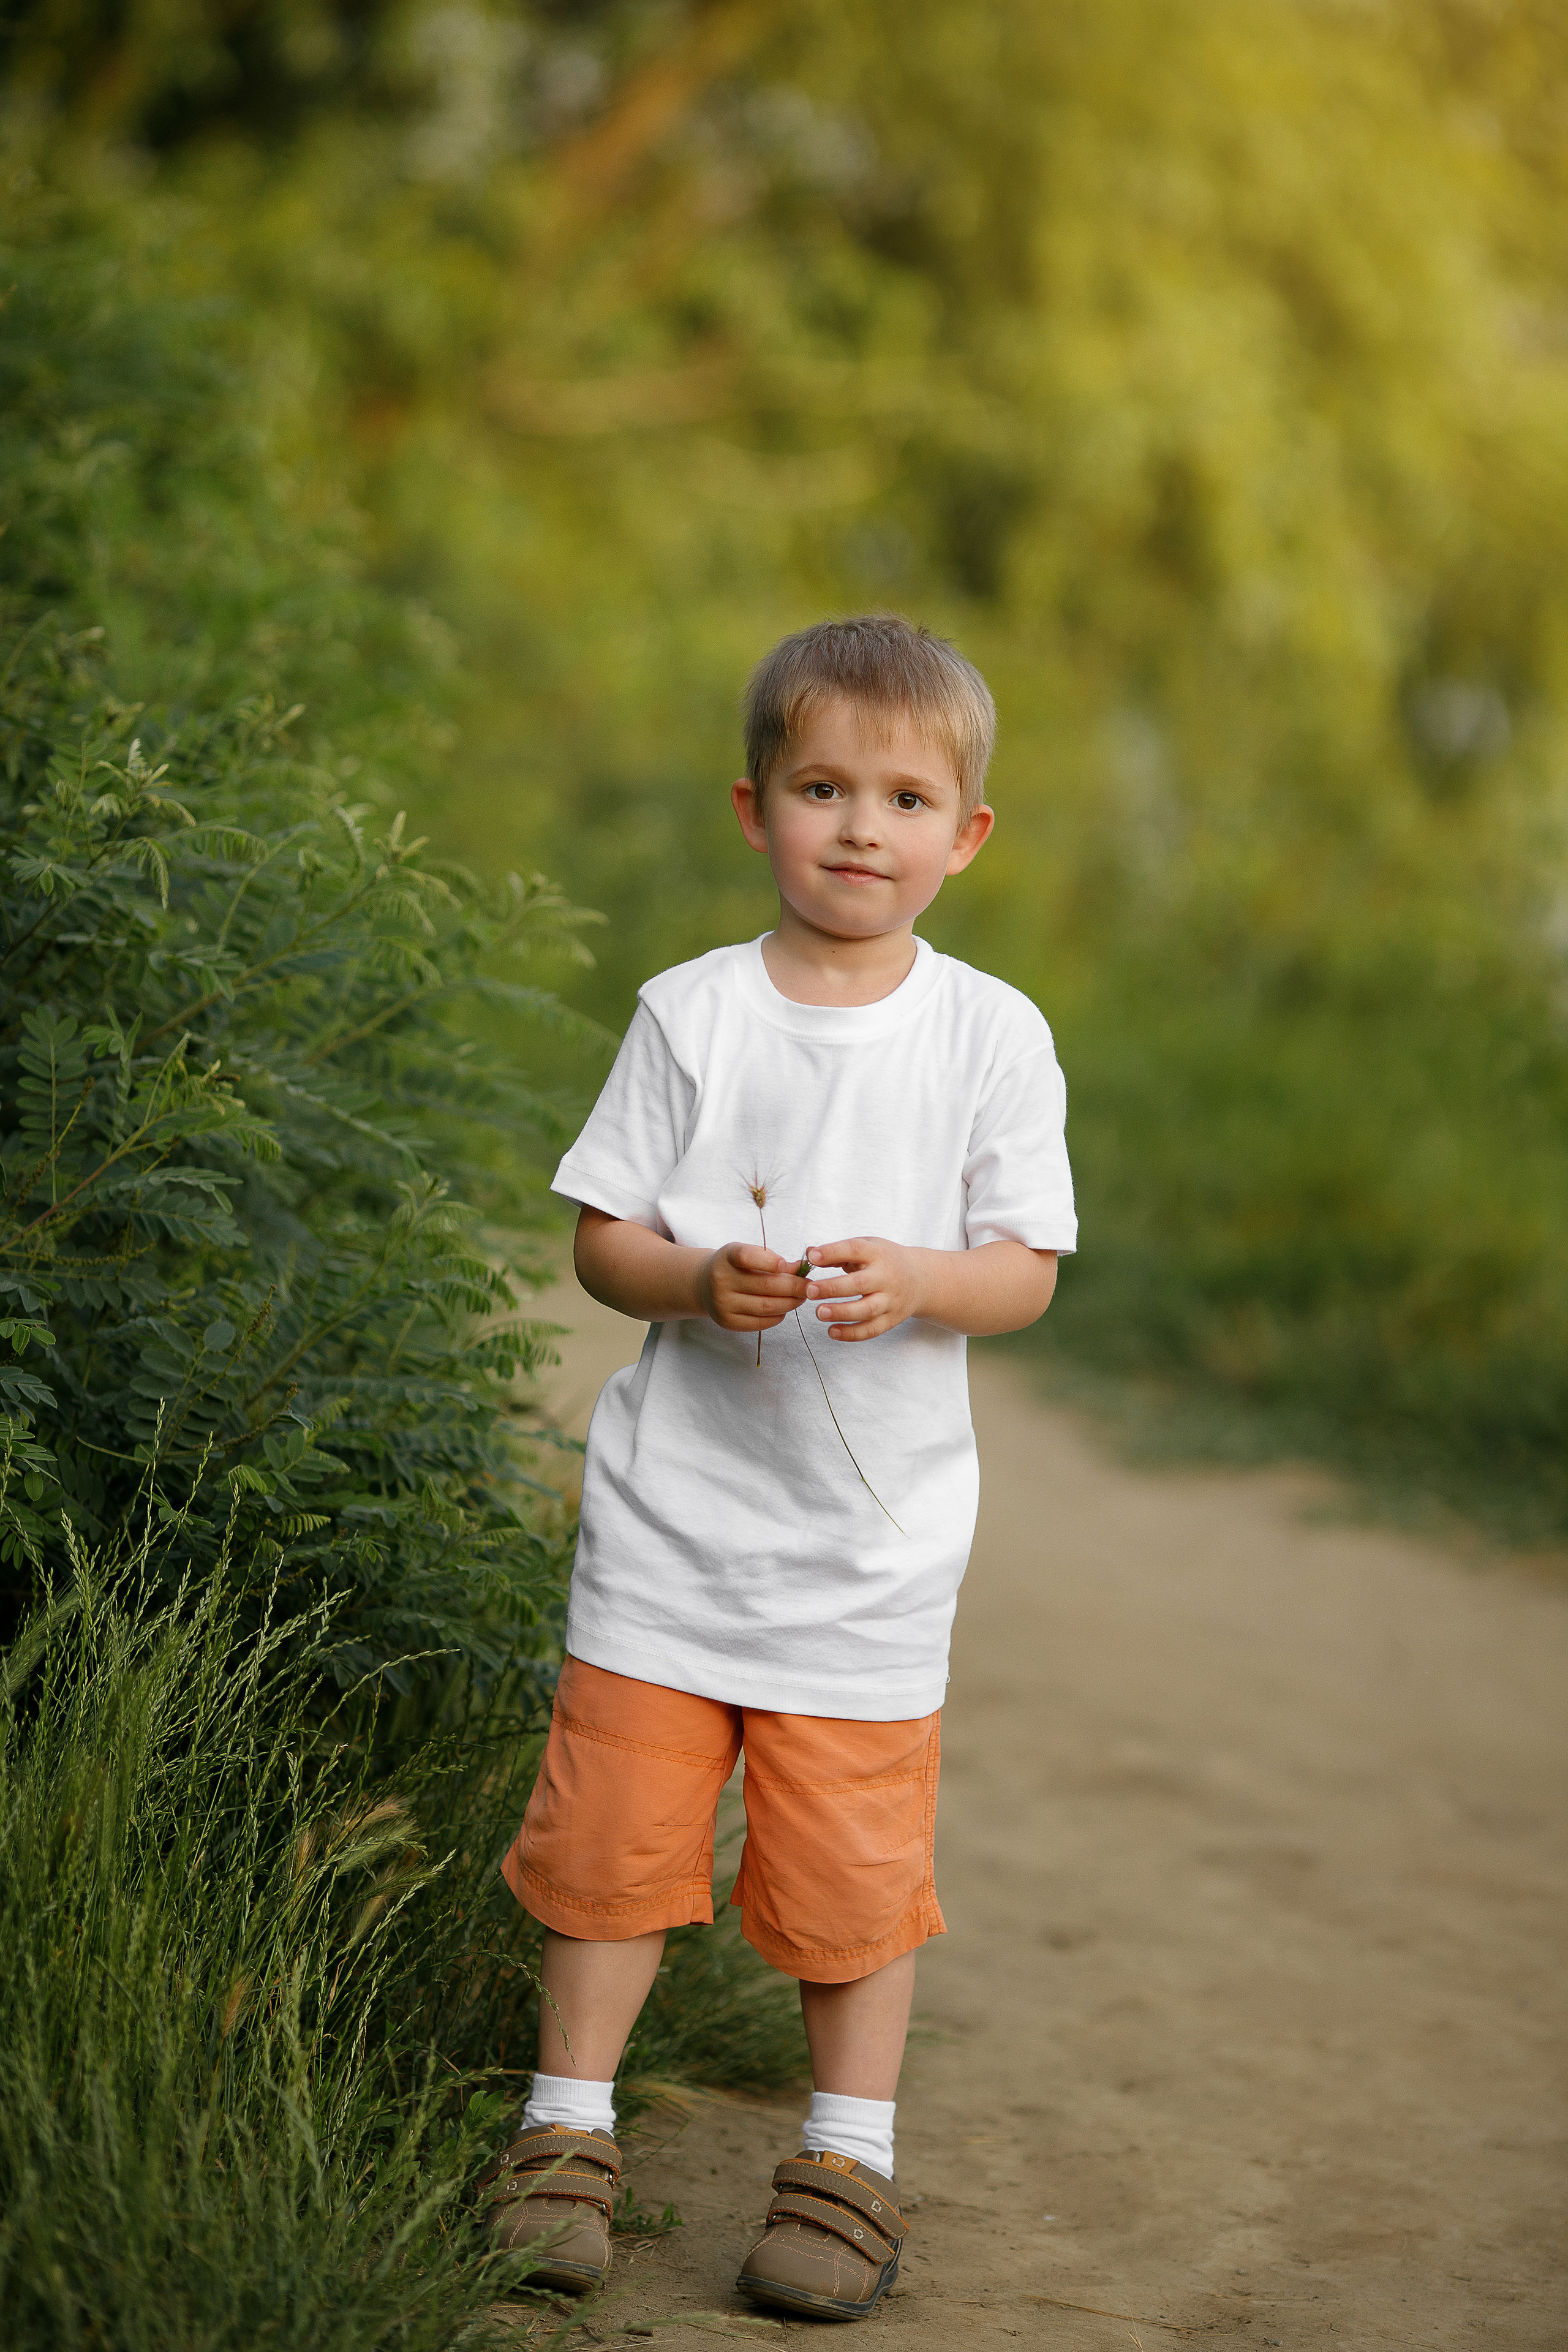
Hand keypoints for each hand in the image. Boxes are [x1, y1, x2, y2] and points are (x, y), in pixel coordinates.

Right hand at [699, 1242, 808, 1333]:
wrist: (703, 1284)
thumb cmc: (735, 1266)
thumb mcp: (750, 1254)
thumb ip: (775, 1260)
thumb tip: (802, 1269)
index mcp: (726, 1257)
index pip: (746, 1257)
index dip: (769, 1261)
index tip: (787, 1265)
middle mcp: (721, 1280)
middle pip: (765, 1286)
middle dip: (794, 1286)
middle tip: (810, 1286)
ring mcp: (723, 1304)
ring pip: (766, 1306)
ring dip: (790, 1302)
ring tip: (801, 1297)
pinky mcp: (728, 1322)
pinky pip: (761, 1322)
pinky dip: (778, 1316)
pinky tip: (785, 1308)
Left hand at [803, 1235, 926, 1341]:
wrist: (922, 1279)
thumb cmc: (885, 1261)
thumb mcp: (867, 1247)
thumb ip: (838, 1252)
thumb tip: (809, 1255)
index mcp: (878, 1253)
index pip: (855, 1250)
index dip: (833, 1253)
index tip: (812, 1257)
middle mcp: (886, 1277)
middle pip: (860, 1284)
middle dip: (833, 1288)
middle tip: (810, 1291)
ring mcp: (891, 1300)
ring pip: (867, 1310)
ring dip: (841, 1313)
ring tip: (819, 1312)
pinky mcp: (892, 1319)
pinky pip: (872, 1329)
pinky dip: (852, 1333)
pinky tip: (832, 1331)